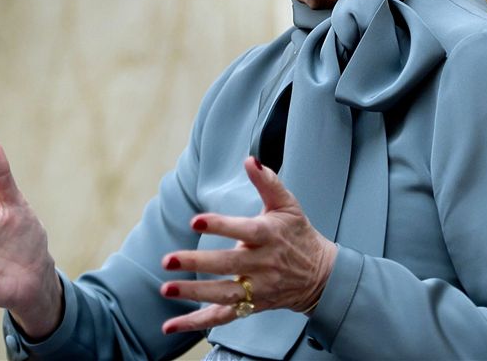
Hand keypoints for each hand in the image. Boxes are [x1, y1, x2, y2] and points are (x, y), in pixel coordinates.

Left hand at [159, 157, 336, 334]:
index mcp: (270, 235)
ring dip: (193, 294)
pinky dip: (196, 323)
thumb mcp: (288, 205)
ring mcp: (258, 288)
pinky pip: (222, 317)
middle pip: (228, 265)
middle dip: (197, 264)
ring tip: (166, 289)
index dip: (220, 226)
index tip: (195, 220)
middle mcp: (264, 264)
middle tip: (168, 260)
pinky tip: (170, 326)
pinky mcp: (252, 306)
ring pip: (224, 294)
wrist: (320, 276)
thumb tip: (250, 159)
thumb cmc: (298, 234)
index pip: (244, 230)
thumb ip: (268, 182)